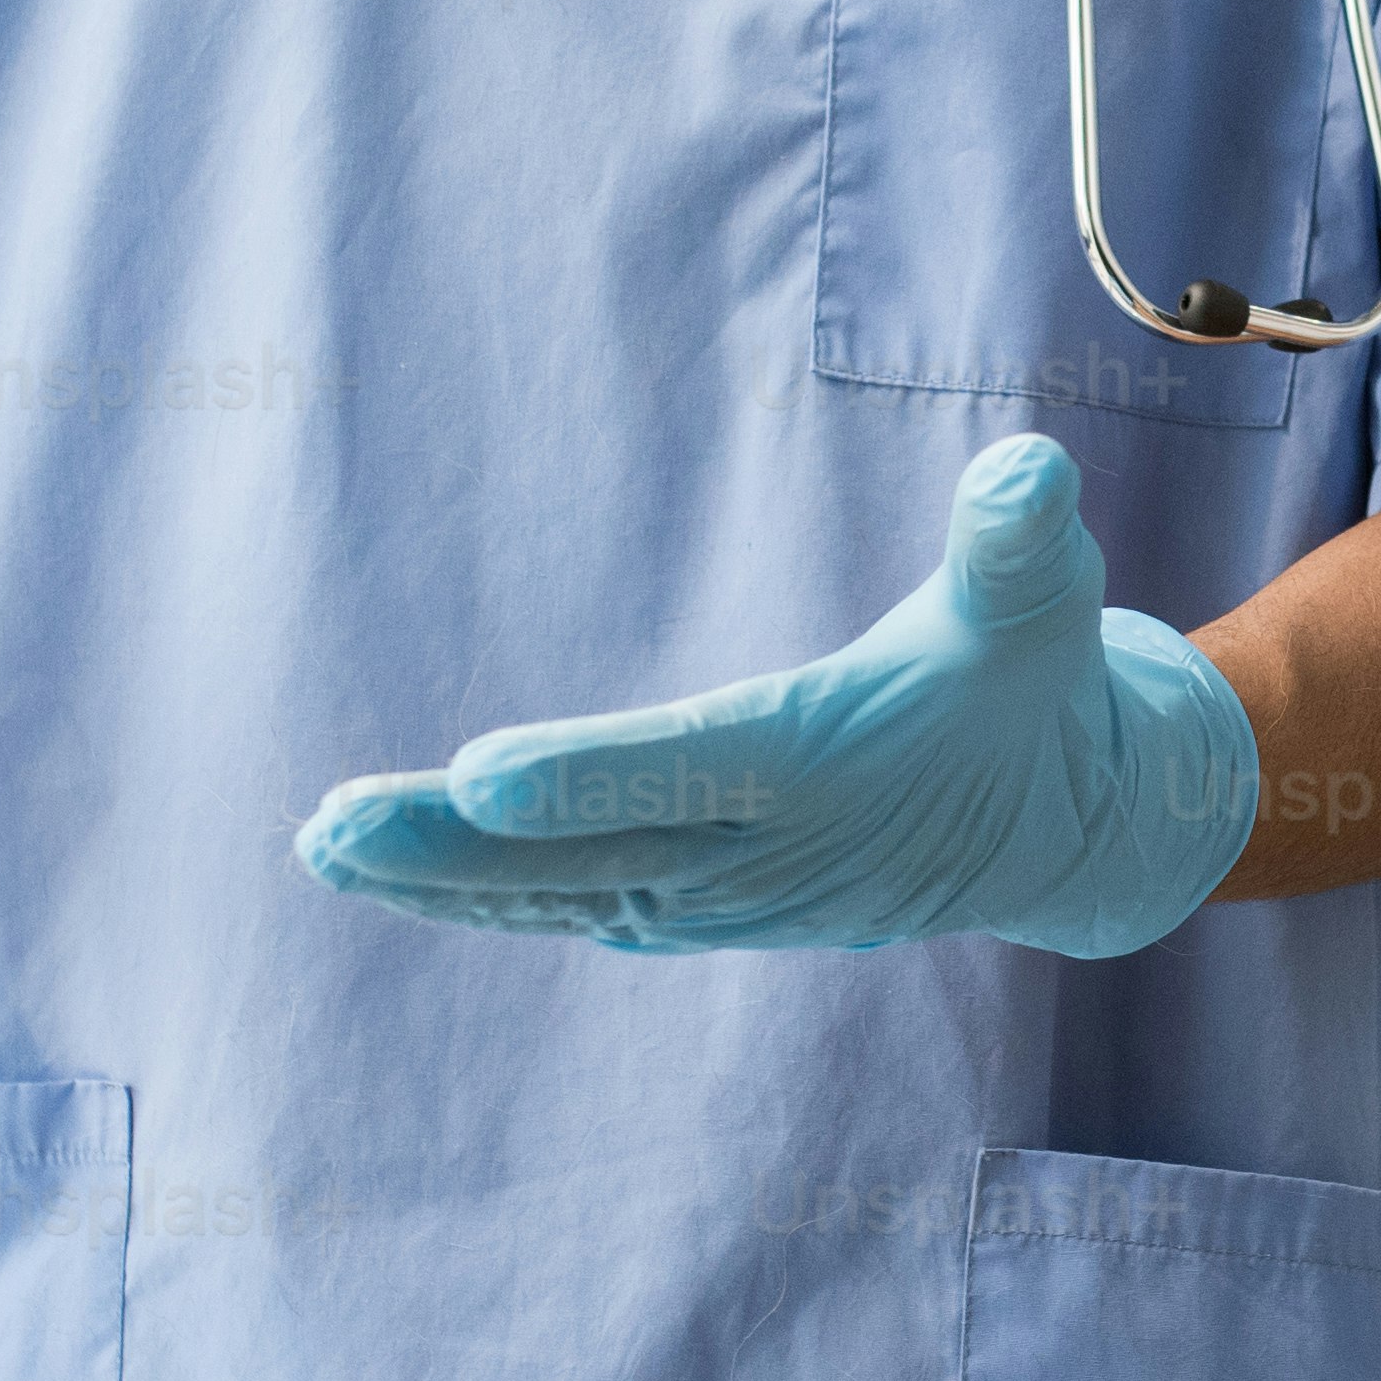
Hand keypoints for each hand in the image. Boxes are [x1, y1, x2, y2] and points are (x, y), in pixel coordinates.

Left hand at [297, 431, 1260, 958]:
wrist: (1055, 829)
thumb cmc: (1024, 684)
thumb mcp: (1038, 602)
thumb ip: (1016, 540)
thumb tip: (1026, 468)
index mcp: (828, 765)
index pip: (694, 767)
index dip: (586, 774)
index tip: (475, 774)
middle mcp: (766, 852)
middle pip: (594, 852)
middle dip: (457, 847)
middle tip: (334, 825)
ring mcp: (728, 898)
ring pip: (565, 894)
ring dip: (442, 879)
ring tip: (325, 844)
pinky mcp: (704, 911)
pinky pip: (576, 909)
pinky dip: (486, 900)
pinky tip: (394, 876)